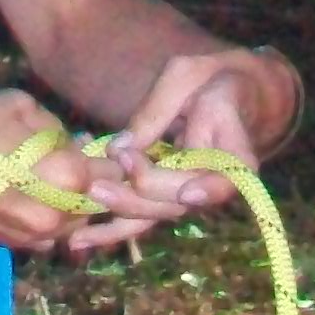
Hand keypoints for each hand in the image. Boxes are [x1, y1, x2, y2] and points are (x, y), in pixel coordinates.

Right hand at [0, 90, 102, 253]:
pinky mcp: (6, 245)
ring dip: (68, 202)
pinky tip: (22, 194)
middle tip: (74, 160)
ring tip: (46, 176)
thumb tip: (72, 143)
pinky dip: (42, 216)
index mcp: (68, 176)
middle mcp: (56, 216)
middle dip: (90, 182)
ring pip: (70, 223)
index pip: (114, 173)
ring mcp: (30, 237)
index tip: (102, 148)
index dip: (111, 158)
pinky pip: (41, 234)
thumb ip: (55, 130)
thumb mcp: (19, 107)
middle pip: (96, 203)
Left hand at [67, 49, 302, 253]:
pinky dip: (113, 226)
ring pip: (156, 215)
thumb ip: (156, 110)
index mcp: (235, 152)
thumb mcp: (187, 75)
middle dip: (137, 196)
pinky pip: (144, 215)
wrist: (233, 93)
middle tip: (97, 184)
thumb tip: (120, 148)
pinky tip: (81, 238)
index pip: (229, 178)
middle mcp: (215, 183)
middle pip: (178, 202)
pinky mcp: (168, 194)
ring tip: (79, 232)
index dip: (210, 189)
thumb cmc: (213, 77)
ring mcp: (191, 193)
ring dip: (118, 221)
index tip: (188, 193)